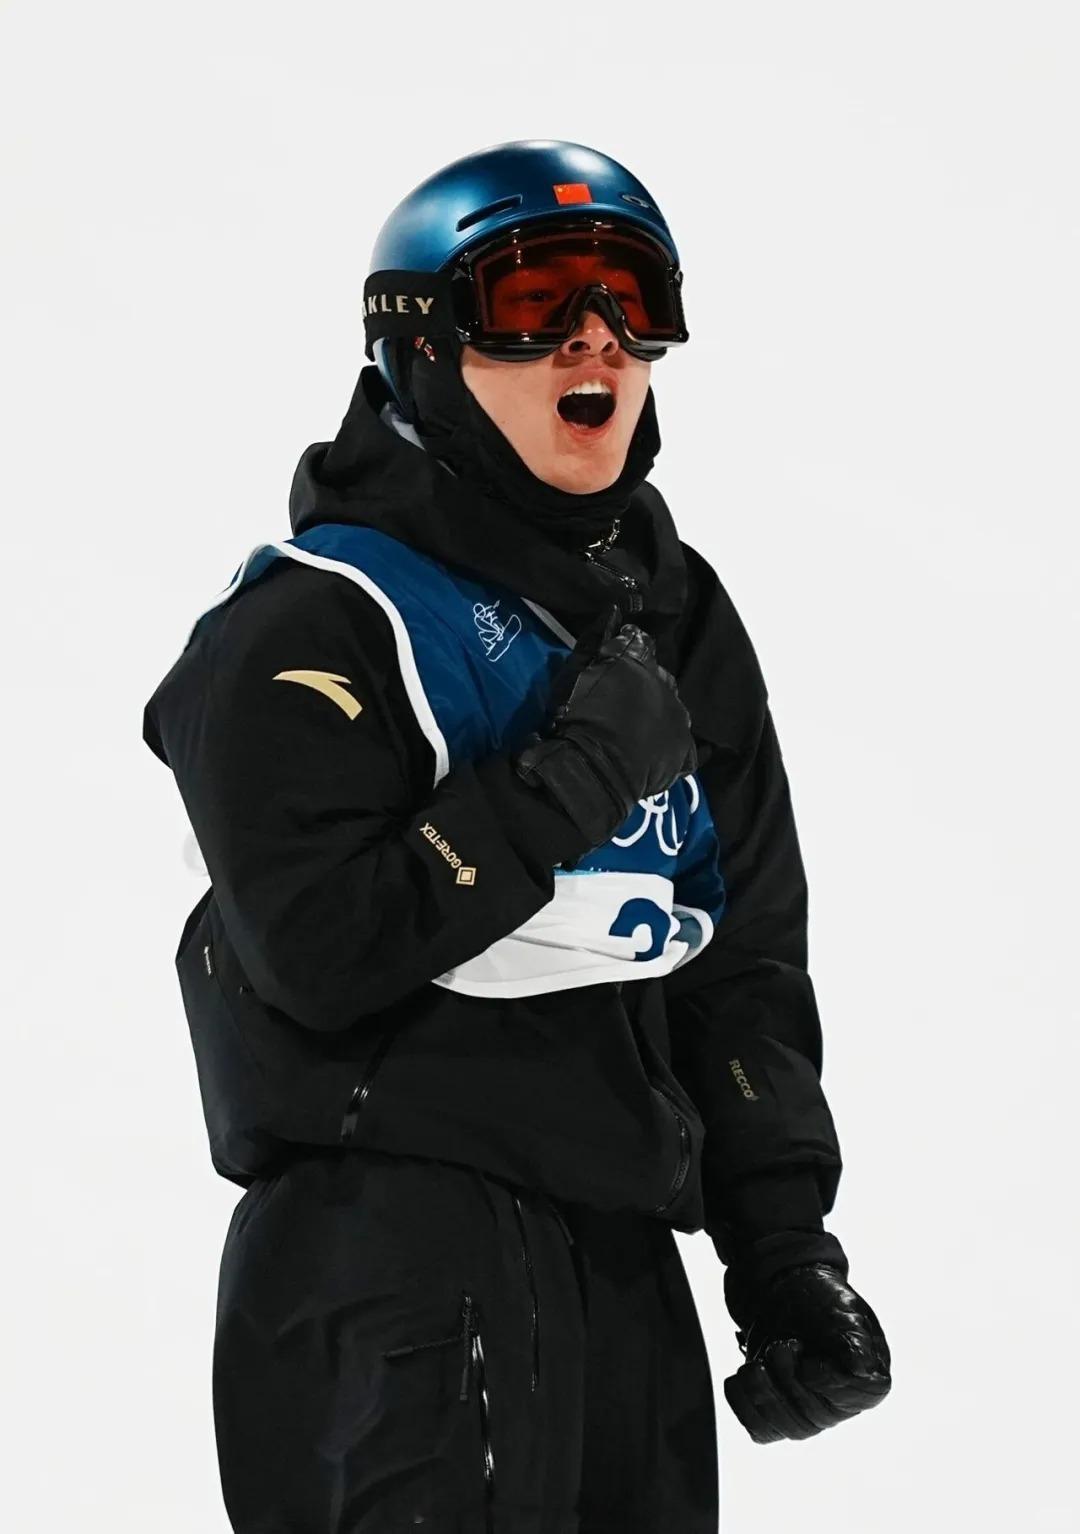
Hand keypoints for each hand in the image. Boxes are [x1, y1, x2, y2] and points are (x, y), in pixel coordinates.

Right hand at [513, 603, 696, 850]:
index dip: (628, 651)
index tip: (615, 661)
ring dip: (657, 712)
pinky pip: (682, 745)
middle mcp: (665, 683)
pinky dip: (670, 746)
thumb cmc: (577, 716)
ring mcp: (678, 716)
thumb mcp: (575, 672)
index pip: (639, 643)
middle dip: (645, 684)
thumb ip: (595, 640)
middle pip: (659, 677)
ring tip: (636, 730)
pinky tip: (654, 753)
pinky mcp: (684, 749)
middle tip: (622, 702)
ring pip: (671, 707)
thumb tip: (613, 611)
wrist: (593, 769)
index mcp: (639, 661)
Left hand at [723, 1262, 890, 1443]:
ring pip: (783, 1426)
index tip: (806, 1353)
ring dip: (760, 1389)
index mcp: (868, 1383)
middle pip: (811, 1416)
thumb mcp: (845, 1311)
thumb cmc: (824, 1303)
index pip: (855, 1398)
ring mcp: (807, 1416)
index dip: (825, 1378)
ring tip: (759, 1360)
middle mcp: (839, 1407)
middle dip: (786, 1374)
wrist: (790, 1292)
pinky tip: (739, 1378)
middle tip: (783, 1344)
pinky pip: (759, 1429)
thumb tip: (861, 1368)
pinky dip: (742, 1404)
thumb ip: (854, 1340)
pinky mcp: (777, 1417)